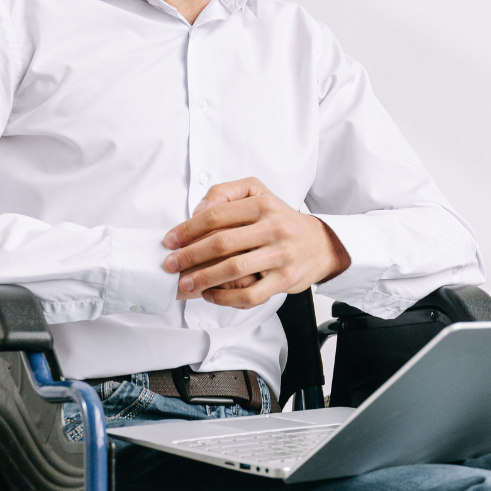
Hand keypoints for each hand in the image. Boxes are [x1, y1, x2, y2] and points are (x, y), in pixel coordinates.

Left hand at [162, 177, 349, 308]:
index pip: (217, 215)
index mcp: (262, 204)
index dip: (188, 229)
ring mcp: (280, 255)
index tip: (170, 240)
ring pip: (234, 269)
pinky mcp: (285, 279)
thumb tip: (198, 211)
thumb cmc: (281, 220)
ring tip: (185, 284)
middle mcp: (273, 228)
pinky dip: (226, 298)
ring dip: (204, 278)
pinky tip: (211, 296)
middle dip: (190, 255)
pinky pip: (251, 294)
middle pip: (222, 242)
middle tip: (170, 264)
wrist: (320, 244)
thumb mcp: (257, 193)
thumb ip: (225, 193)